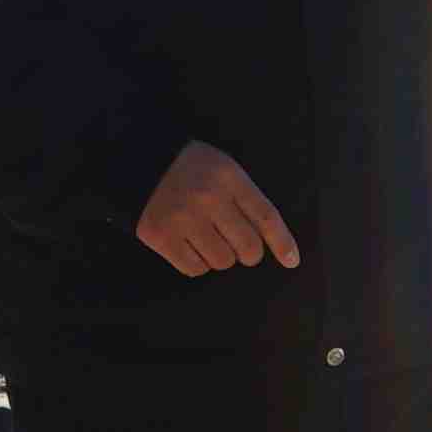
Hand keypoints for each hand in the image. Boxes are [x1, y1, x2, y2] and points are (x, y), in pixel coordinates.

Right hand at [133, 141, 300, 276]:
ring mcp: (182, 219)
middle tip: (237, 244)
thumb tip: (271, 243)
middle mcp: (207, 198)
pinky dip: (197, 263)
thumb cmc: (191, 169)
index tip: (291, 260)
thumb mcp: (224, 170)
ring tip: (207, 237)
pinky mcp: (160, 236)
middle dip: (247, 252)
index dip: (282, 242)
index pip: (265, 217)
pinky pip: (195, 269)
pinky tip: (189, 244)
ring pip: (222, 262)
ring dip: (220, 256)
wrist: (140, 162)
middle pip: (248, 248)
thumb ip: (246, 200)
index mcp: (228, 177)